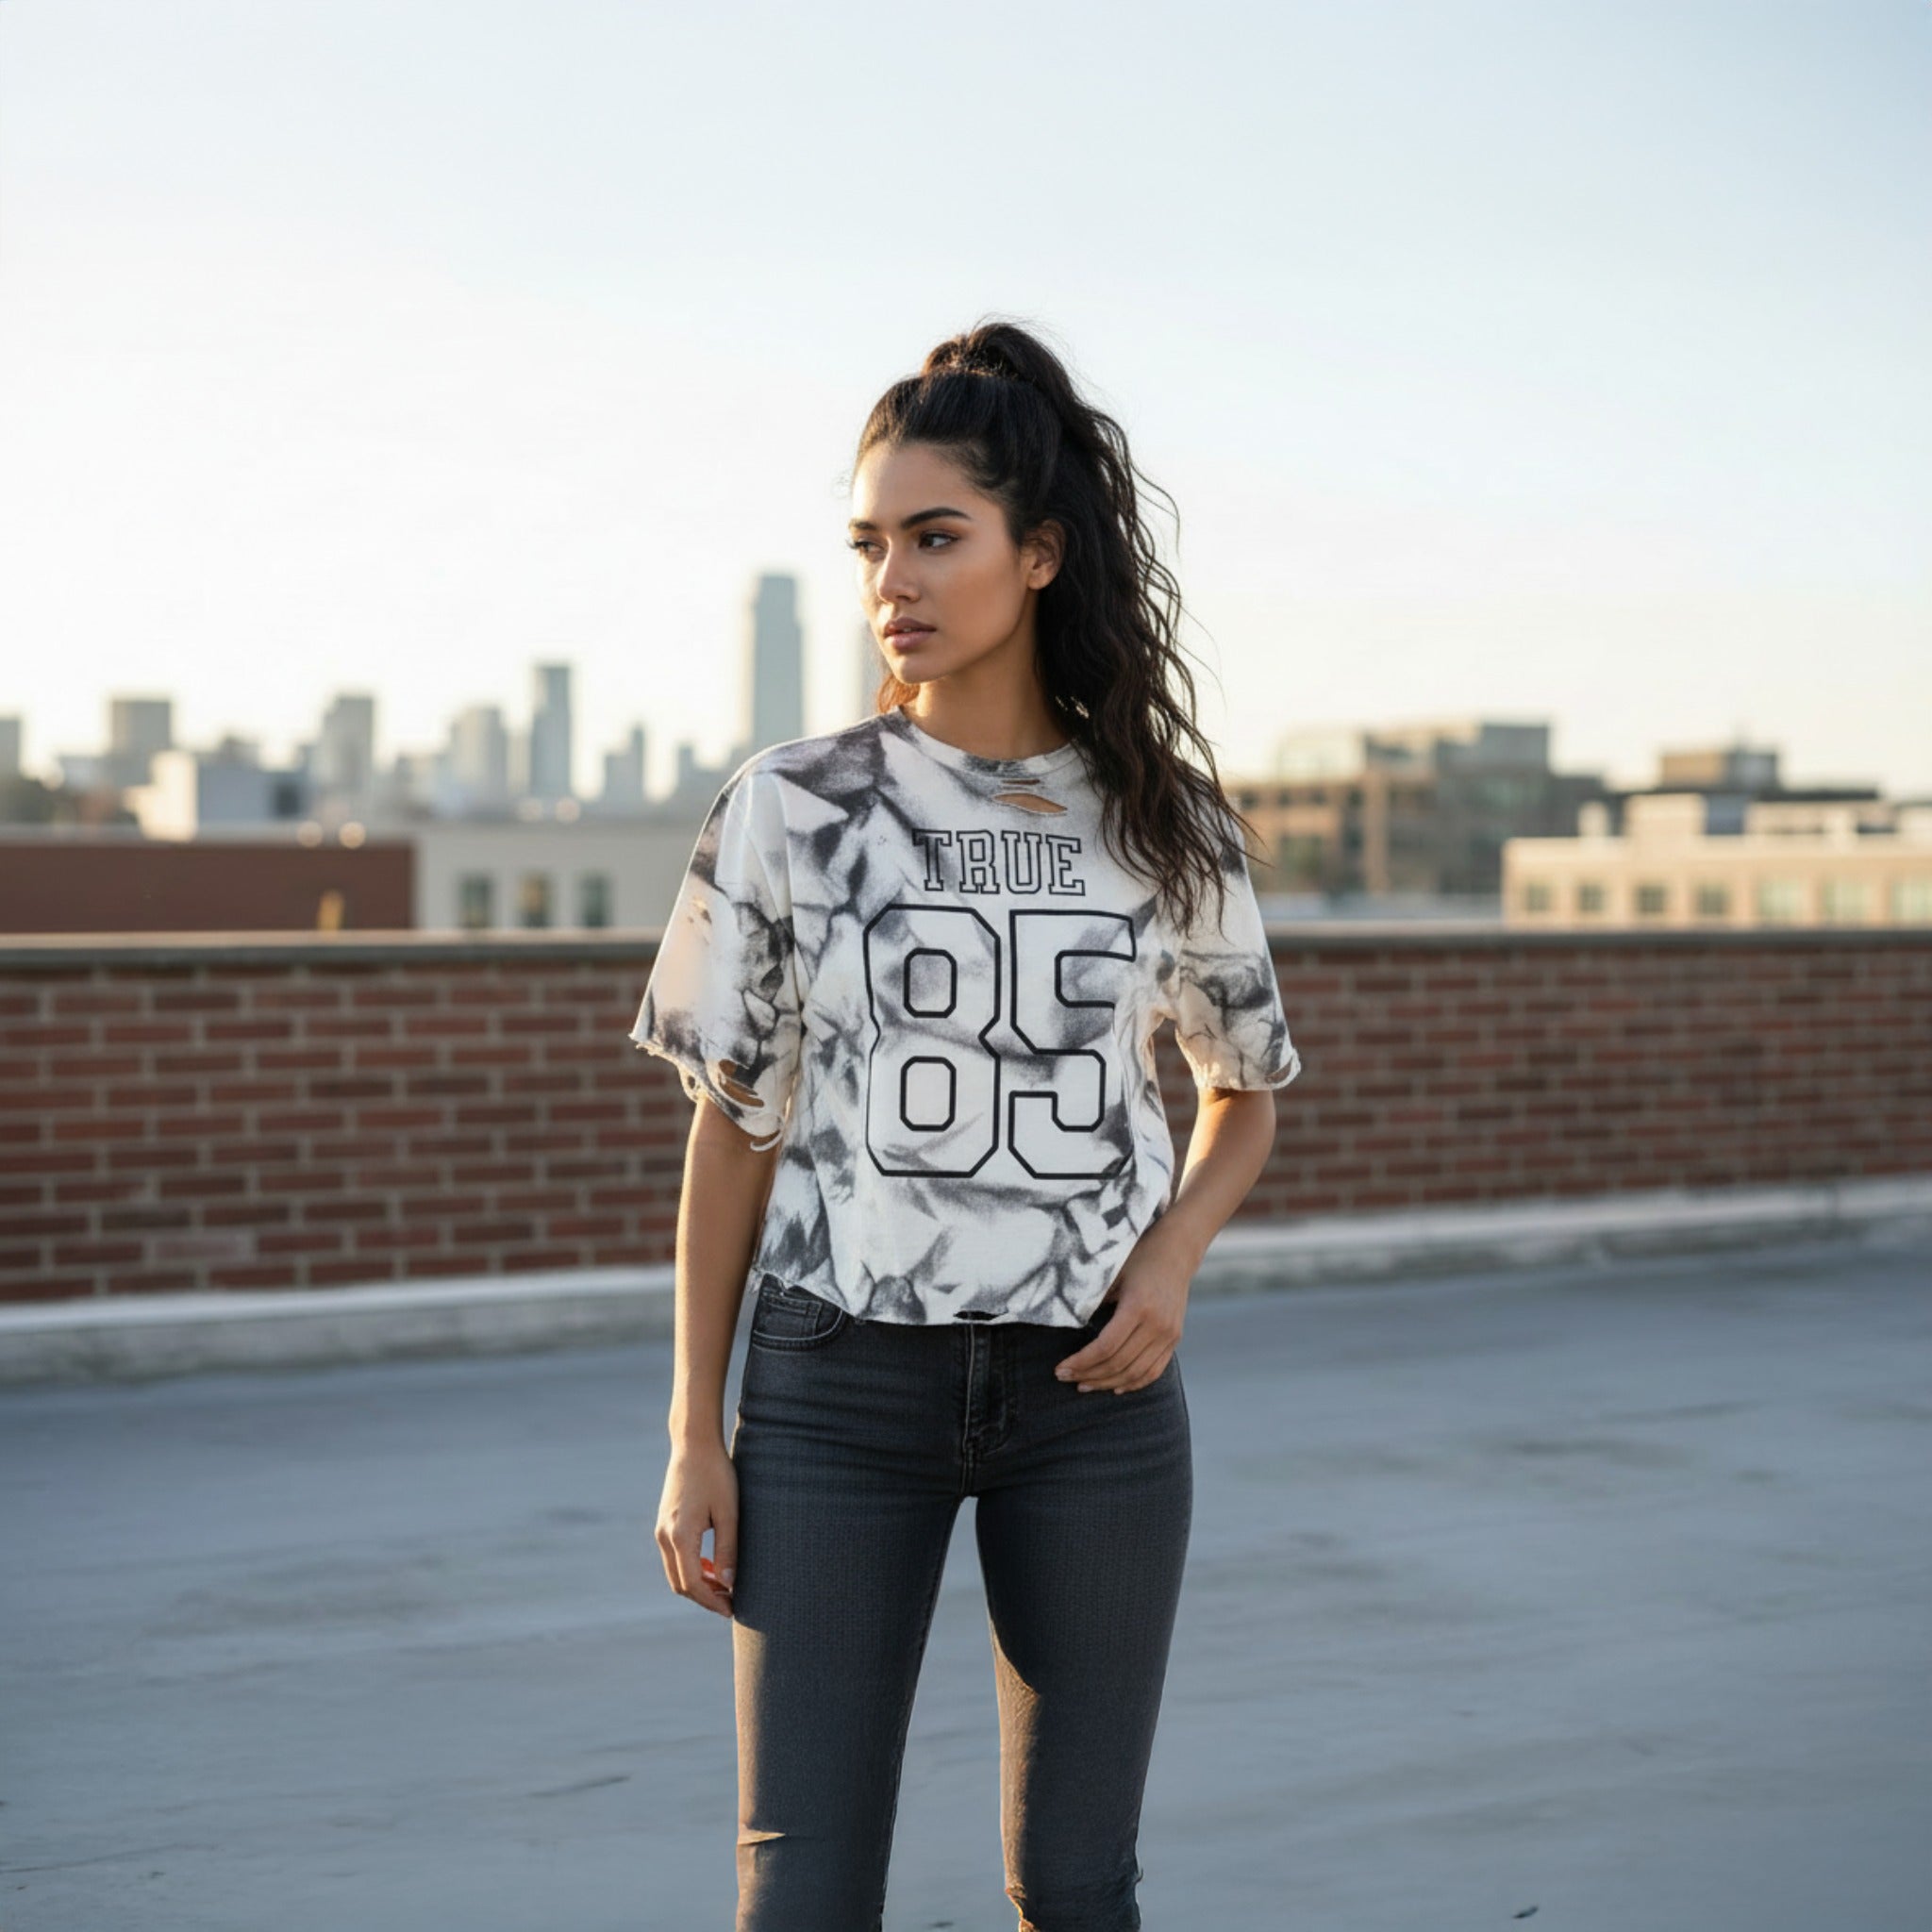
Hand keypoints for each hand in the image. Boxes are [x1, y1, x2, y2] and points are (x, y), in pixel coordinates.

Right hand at [656, 1438, 737, 1617]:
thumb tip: (729, 1584)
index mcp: (680, 1536)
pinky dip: (691, 1569)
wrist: (693, 1445)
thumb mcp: (729, 1512)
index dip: (712, 1602)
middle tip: (731, 1601)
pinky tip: (712, 1566)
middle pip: (680, 1584)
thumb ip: (728, 1549)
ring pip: (675, 1572)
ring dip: (698, 1584)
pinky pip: (674, 1558)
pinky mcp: (664, 1524)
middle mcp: (664, 1536)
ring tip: (725, 1586)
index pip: (692, 1584)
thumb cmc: (716, 1475)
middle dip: (704, 1597)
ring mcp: (661, 1530)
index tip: (732, 1609)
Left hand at [1053, 1225, 1196, 1393]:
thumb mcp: (1111, 1273)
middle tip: (1066, 1378)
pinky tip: (1115, 1387)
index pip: (1105, 1347)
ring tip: (1085, 1385)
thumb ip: (1092, 1300)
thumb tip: (1065, 1327)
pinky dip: (1134, 1383)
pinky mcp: (1175, 1339)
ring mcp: (1169, 1334)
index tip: (1061, 1368)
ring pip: (1136, 1373)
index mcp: (1138, 1306)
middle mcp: (1157, 1324)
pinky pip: (1154, 1371)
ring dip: (1108, 1383)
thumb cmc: (1138, 1258)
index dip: (1081, 1362)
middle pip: (1119, 1363)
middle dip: (1089, 1375)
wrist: (1176, 1251)